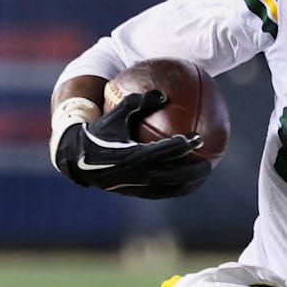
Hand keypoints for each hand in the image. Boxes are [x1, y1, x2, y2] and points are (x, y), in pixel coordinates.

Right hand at [53, 90, 211, 198]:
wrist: (76, 158)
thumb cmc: (98, 131)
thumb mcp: (114, 114)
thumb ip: (137, 102)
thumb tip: (162, 93)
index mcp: (131, 155)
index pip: (163, 151)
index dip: (183, 145)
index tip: (199, 137)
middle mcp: (135, 174)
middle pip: (172, 176)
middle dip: (193, 171)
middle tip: (210, 162)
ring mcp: (135, 187)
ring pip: (168, 189)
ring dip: (188, 185)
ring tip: (203, 176)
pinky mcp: (134, 193)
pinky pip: (161, 193)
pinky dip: (176, 189)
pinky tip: (187, 181)